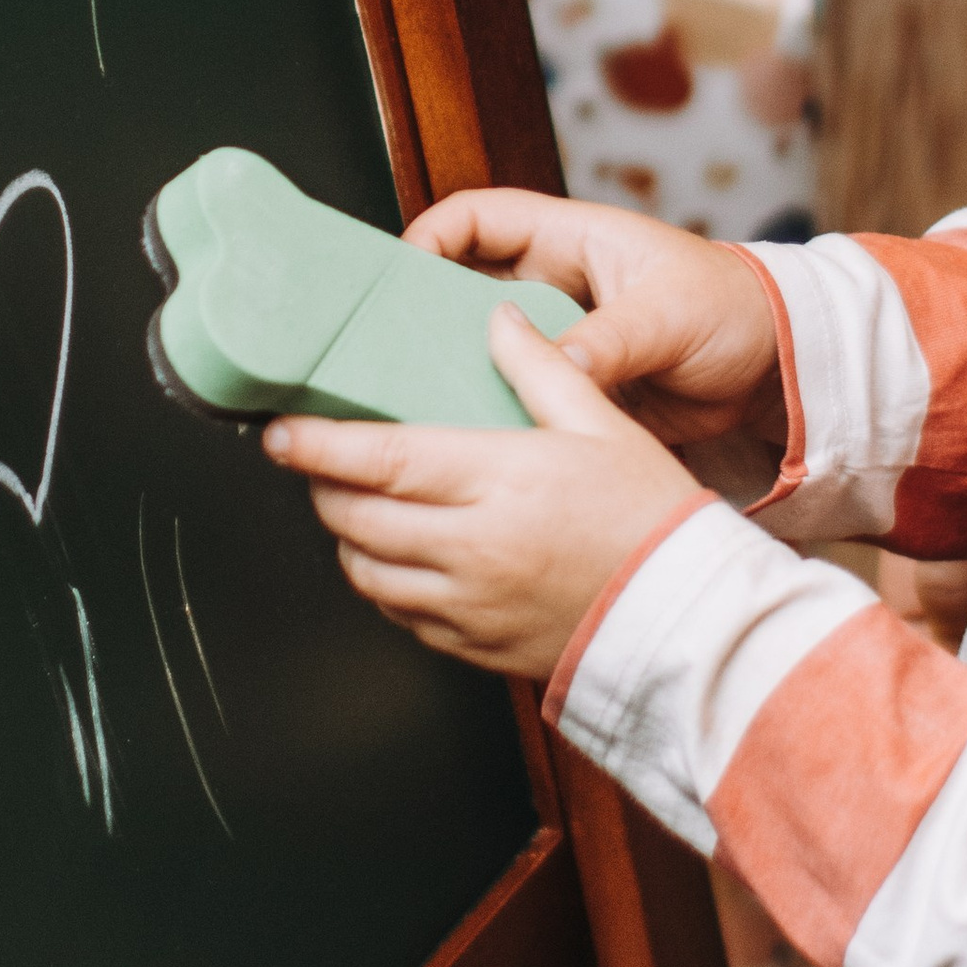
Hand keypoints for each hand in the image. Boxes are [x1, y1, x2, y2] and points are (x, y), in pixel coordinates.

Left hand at [267, 303, 699, 678]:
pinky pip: (401, 617)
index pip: (379, 460)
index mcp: (500, 482)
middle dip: (322, 486)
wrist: (689, 621)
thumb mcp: (603, 425)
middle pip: (356, 518)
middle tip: (318, 459)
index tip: (278, 432)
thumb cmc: (653, 519)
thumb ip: (540, 369)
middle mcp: (472, 549)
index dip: (316, 445)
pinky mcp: (475, 647)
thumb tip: (498, 319)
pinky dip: (386, 585)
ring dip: (350, 538)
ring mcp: (469, 606)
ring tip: (360, 506)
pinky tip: (403, 558)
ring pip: (367, 574)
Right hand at [403, 188, 783, 456]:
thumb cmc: (735, 310)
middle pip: (462, 288)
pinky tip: (470, 442)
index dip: (430, 236)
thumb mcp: (672, 315)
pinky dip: (492, 416)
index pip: (478, 218)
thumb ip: (611, 339)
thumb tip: (558, 367)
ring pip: (482, 349)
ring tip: (413, 405)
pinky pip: (515, 398)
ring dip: (452, 373)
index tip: (396, 276)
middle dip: (420, 315)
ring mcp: (558, 341)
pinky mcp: (571, 391)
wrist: (779, 371)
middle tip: (380, 352)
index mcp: (571, 241)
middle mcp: (553, 288)